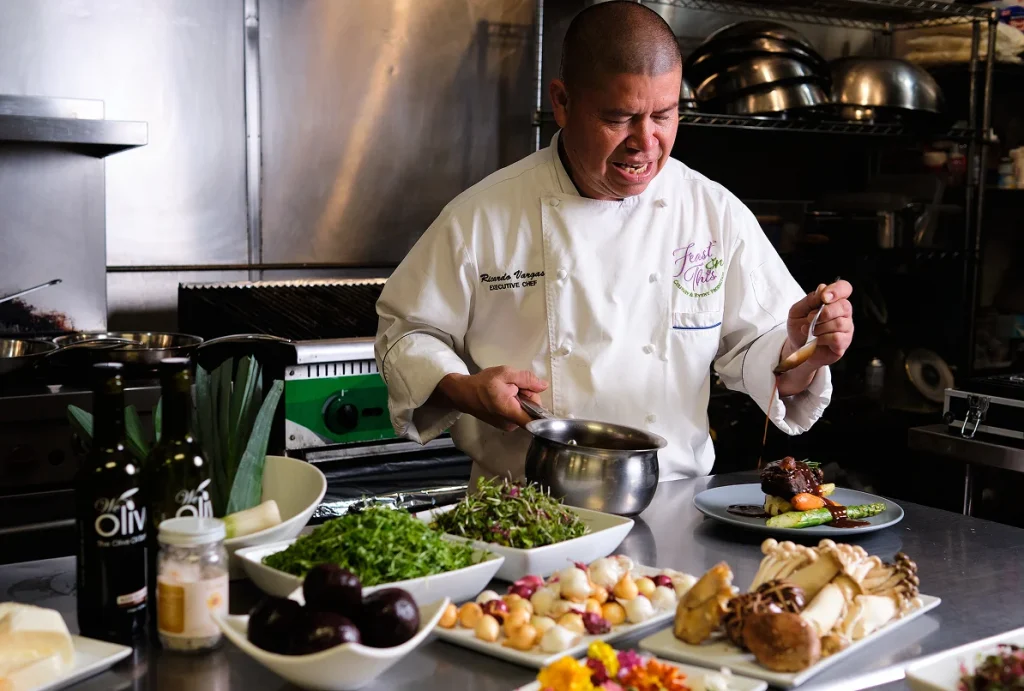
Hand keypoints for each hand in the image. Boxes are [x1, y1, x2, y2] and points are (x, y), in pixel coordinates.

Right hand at [434, 366, 548, 431]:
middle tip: (516, 386)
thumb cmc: (483, 383)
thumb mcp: (505, 373)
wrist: (464, 393)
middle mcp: (511, 424)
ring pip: (525, 412)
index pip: (536, 421)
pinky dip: (516, 405)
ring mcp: (507, 426)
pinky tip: (505, 397)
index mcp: (511, 412)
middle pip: (532, 411)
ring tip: (508, 391)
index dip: (543, 411)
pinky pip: (518, 414)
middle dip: (528, 397)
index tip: (537, 398)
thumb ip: (526, 379)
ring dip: (522, 400)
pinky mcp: (505, 425)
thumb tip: (543, 385)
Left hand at [777, 279, 853, 395]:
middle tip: (809, 318)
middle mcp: (843, 313)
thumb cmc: (799, 326)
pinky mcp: (843, 343)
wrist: (796, 347)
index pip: (845, 288)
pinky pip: (837, 338)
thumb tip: (822, 288)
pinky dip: (822, 338)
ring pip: (839, 323)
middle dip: (824, 312)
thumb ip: (809, 300)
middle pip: (844, 306)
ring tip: (808, 330)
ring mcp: (846, 328)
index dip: (837, 290)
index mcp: (833, 301)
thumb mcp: (797, 311)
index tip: (824, 298)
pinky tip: (815, 339)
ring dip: (819, 327)